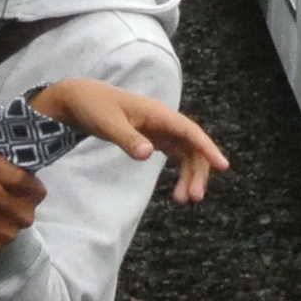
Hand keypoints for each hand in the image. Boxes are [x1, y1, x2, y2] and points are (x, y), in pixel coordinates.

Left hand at [32, 78, 229, 200]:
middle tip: (194, 198)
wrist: (78, 100)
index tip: (223, 166)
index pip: (190, 131)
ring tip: (182, 200)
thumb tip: (148, 155)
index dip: (208, 148)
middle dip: (197, 172)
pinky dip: (179, 173)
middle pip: (192, 147)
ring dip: (188, 176)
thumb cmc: (93, 107)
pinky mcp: (153, 137)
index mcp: (158, 114)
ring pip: (185, 154)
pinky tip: (175, 190)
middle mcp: (164, 121)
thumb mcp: (107, 124)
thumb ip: (128, 139)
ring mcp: (160, 129)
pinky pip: (175, 155)